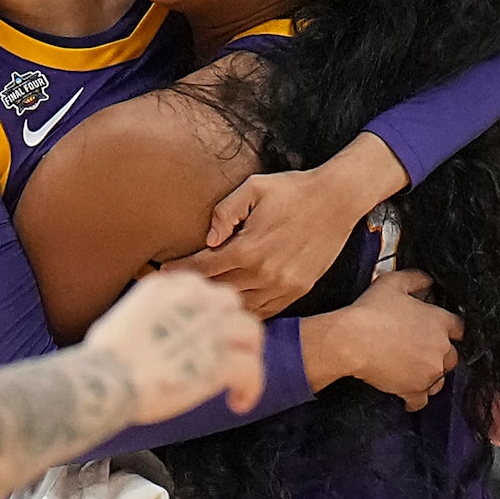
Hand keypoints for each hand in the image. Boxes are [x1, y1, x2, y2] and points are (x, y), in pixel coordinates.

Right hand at [88, 272, 265, 419]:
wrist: (106, 380)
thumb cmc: (102, 362)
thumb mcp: (121, 318)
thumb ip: (147, 318)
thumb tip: (153, 337)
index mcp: (166, 286)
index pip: (201, 289)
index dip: (206, 314)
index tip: (203, 334)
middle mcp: (194, 299)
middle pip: (230, 304)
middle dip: (230, 328)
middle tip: (224, 353)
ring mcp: (212, 327)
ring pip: (251, 332)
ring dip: (247, 355)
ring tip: (237, 379)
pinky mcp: (222, 360)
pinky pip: (252, 369)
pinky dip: (251, 387)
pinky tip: (238, 402)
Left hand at [192, 168, 364, 318]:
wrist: (337, 200)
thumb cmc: (293, 190)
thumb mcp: (254, 188)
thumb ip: (225, 212)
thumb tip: (209, 239)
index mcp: (248, 249)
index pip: (203, 268)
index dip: (180, 271)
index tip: (162, 273)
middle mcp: (263, 274)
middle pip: (218, 291)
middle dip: (196, 289)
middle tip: (177, 288)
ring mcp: (282, 286)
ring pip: (240, 306)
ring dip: (221, 303)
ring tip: (203, 299)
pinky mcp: (297, 291)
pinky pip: (265, 311)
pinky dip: (247, 309)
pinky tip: (234, 304)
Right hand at [308, 270, 461, 409]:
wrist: (351, 341)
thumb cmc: (371, 311)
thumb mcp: (393, 283)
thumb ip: (415, 278)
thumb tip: (428, 279)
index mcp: (440, 321)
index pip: (459, 327)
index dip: (450, 329)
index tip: (442, 330)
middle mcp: (440, 348)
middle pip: (452, 356)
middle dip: (441, 354)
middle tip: (423, 351)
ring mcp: (429, 372)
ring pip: (440, 379)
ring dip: (431, 375)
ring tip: (415, 372)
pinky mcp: (414, 390)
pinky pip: (422, 400)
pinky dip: (415, 399)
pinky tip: (408, 396)